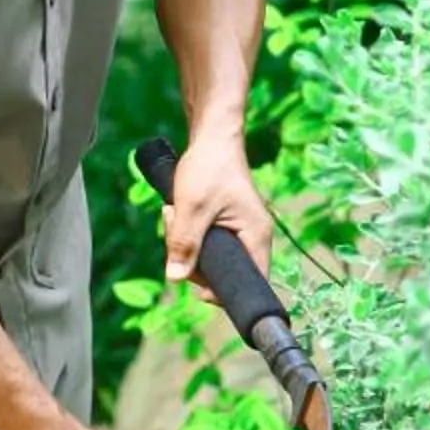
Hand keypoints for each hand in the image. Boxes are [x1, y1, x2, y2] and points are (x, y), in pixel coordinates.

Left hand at [162, 130, 272, 294]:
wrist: (212, 137)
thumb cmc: (209, 168)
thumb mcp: (192, 208)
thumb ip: (185, 243)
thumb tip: (175, 279)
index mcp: (256, 237)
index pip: (250, 283)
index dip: (222, 292)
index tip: (194, 282)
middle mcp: (253, 238)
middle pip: (222, 273)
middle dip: (191, 259)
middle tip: (174, 229)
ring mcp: (239, 232)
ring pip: (208, 257)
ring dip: (183, 242)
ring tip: (173, 211)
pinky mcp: (226, 225)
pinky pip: (203, 242)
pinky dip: (186, 232)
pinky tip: (176, 211)